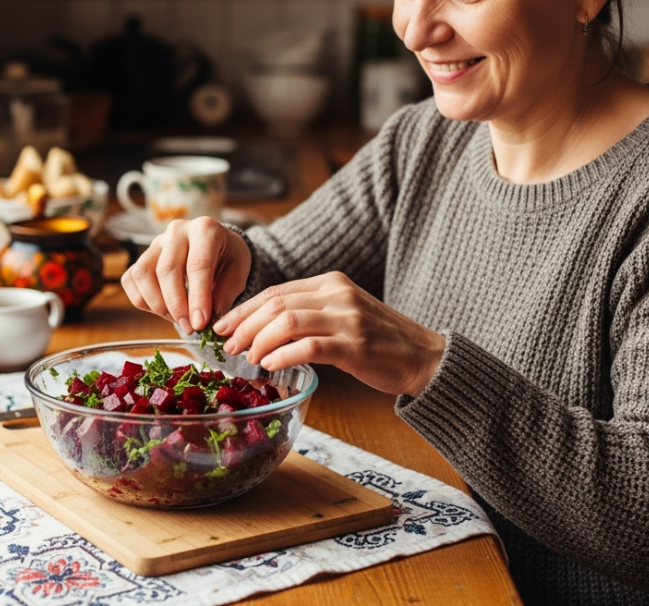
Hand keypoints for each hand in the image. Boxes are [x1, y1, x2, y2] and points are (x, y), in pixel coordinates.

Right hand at [120, 217, 251, 332]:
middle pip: (166, 270)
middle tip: (189, 328)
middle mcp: (177, 231)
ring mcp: (155, 242)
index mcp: (205, 229)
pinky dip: (143, 301)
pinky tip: (164, 310)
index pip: (197, 265)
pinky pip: (131, 280)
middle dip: (176, 305)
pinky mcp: (142, 256)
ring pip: (143, 274)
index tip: (199, 324)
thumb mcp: (237, 276)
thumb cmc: (228, 260)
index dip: (197, 298)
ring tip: (178, 319)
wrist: (217, 247)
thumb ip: (222, 297)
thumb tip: (205, 323)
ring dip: (157, 304)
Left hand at [213, 272, 445, 397]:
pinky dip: (282, 355)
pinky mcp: (355, 345)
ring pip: (287, 321)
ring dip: (259, 341)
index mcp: (332, 283)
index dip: (244, 309)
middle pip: (276, 303)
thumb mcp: (343, 315)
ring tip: (247, 358)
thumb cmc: (380, 342)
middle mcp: (338, 294)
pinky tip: (269, 365)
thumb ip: (310, 314)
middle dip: (244, 325)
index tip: (223, 326)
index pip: (276, 291)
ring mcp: (348, 318)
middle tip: (227, 345)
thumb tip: (262, 329)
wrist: (425, 358)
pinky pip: (309, 346)